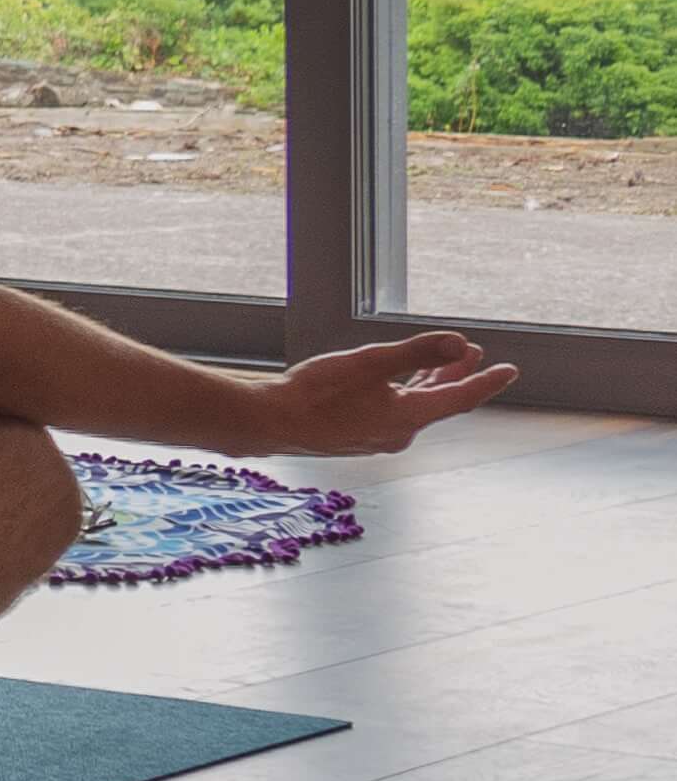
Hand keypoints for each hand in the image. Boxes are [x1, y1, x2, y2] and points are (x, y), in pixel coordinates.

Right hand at [255, 330, 510, 455]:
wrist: (269, 423)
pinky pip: (395, 412)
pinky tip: (393, 384)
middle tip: (474, 354)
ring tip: (439, 364)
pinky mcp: (358, 436)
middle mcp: (399, 432)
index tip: (510, 370)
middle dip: (457, 376)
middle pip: (440, 401)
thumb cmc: (315, 393)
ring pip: (416, 406)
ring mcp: (378, 437)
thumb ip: (417, 352)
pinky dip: (406, 393)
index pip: (460, 397)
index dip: (487, 381)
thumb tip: (460, 343)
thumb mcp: (370, 363)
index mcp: (409, 416)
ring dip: (430, 383)